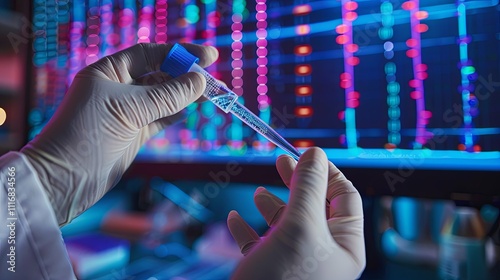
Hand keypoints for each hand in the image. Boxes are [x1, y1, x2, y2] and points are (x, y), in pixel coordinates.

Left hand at [21, 43, 217, 225]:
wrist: (65, 180)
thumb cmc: (87, 136)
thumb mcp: (129, 109)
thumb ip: (167, 95)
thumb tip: (199, 80)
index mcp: (108, 73)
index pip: (149, 54)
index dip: (179, 53)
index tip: (209, 56)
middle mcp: (117, 89)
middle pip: (160, 75)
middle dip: (187, 76)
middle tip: (215, 80)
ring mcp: (127, 112)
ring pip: (163, 98)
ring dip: (186, 96)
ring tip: (211, 95)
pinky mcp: (134, 134)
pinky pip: (161, 118)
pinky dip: (176, 114)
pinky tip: (191, 109)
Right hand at [227, 147, 364, 279]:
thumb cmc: (283, 279)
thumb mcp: (299, 226)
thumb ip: (308, 187)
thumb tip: (315, 152)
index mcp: (343, 244)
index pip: (343, 196)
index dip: (325, 171)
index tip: (303, 154)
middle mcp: (323, 254)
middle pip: (314, 207)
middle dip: (297, 183)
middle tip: (280, 161)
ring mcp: (296, 264)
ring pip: (286, 225)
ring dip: (272, 206)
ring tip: (260, 194)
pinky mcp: (270, 273)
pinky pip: (261, 244)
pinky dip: (248, 230)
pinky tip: (236, 221)